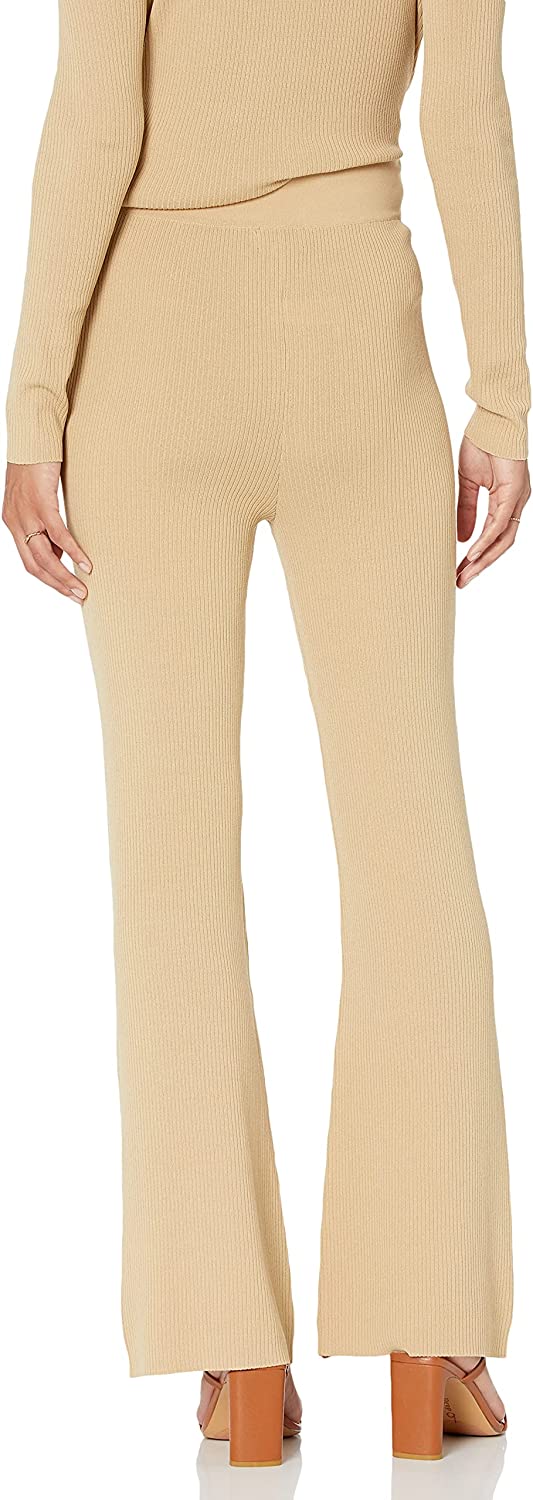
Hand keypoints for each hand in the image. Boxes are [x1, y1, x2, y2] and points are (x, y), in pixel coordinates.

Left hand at [3, 461, 91, 601]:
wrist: (31, 437)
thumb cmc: (37, 465)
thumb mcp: (38, 499)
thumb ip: (44, 525)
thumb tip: (60, 549)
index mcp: (13, 523)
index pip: (29, 562)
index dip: (48, 579)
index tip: (67, 590)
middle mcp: (15, 522)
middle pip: (35, 565)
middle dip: (57, 585)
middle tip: (78, 597)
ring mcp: (26, 514)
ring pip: (44, 556)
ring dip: (64, 577)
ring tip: (82, 589)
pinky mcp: (41, 503)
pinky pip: (58, 534)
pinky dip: (72, 552)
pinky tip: (85, 564)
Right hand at [456, 436, 529, 587]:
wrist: (490, 419)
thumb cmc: (481, 443)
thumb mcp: (469, 483)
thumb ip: (466, 510)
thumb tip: (462, 539)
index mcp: (506, 501)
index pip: (494, 537)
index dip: (478, 557)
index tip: (459, 571)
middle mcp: (515, 503)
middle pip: (501, 545)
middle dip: (480, 566)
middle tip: (460, 582)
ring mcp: (517, 498)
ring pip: (503, 539)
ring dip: (483, 560)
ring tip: (464, 574)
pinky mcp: (514, 492)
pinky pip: (499, 524)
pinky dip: (485, 541)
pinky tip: (472, 554)